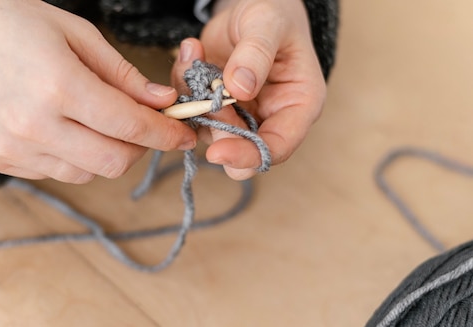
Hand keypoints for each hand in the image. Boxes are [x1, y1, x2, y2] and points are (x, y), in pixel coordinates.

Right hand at [0, 0, 196, 183]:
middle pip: (113, 162)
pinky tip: (66, 131)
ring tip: (100, 124)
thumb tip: (161, 102)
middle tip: (144, 129)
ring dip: (106, 154)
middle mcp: (33, 125)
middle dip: (140, 149)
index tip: (183, 134)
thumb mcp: (74, 33)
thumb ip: (122, 74)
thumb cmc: (9, 21)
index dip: (166, 134)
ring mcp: (12, 147)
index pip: (130, 126)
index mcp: (57, 85)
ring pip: (86, 174)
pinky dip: (73, 158)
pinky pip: (54, 173)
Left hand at [171, 0, 325, 179]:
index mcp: (299, 105)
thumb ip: (257, 53)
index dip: (248, 156)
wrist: (250, 7)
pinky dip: (183, 87)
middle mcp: (270, 118)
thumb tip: (239, 88)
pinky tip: (192, 53)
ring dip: (193, 102)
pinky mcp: (214, 109)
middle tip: (203, 92)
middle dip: (215, 127)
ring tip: (196, 57)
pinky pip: (190, 111)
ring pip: (209, 132)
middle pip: (240, 148)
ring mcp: (240, 116)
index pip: (277, 147)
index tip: (218, 152)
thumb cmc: (272, 13)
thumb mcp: (268, 23)